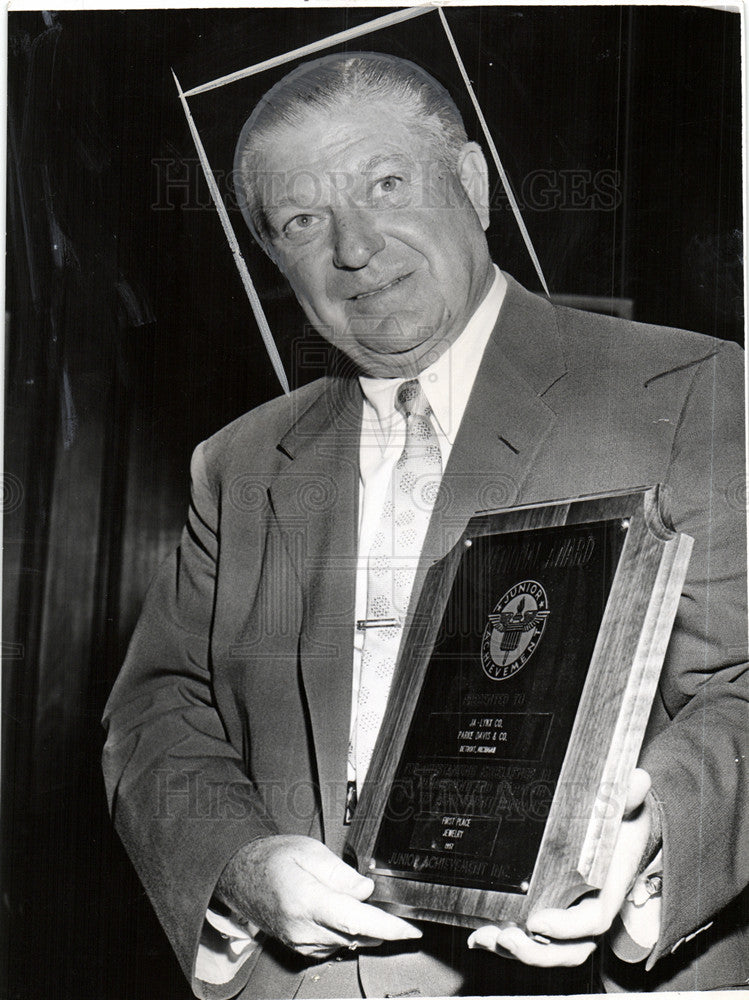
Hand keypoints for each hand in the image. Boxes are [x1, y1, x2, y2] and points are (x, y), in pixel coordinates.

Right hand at [215, 834, 421, 958]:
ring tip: (352, 899)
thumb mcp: (310, 851)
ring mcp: (301, 943)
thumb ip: (341, 873)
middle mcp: (303, 929)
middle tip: (384, 902)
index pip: (356, 921)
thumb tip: (366, 891)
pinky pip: (335, 944)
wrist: (241, 874)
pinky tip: (341, 912)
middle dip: (378, 922)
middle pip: (356, 934)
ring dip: (361, 926)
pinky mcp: (301, 948)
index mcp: (306, 901)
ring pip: (348, 941)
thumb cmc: (271, 858)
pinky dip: (346, 931)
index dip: (388, 928)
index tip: (411, 931)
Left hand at [467, 768, 653, 966]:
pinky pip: (531, 939)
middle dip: (536, 951)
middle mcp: (588, 911)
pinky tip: (479, 936)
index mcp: (608, 890)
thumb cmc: (621, 823)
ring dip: (516, 950)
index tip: (538, 921)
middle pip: (568, 949)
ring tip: (486, 938)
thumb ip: (627, 797)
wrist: (622, 832)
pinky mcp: (550, 915)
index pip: (593, 920)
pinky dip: (505, 942)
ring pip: (548, 949)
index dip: (567, 927)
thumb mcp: (626, 807)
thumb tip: (638, 778)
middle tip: (507, 938)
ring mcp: (569, 918)